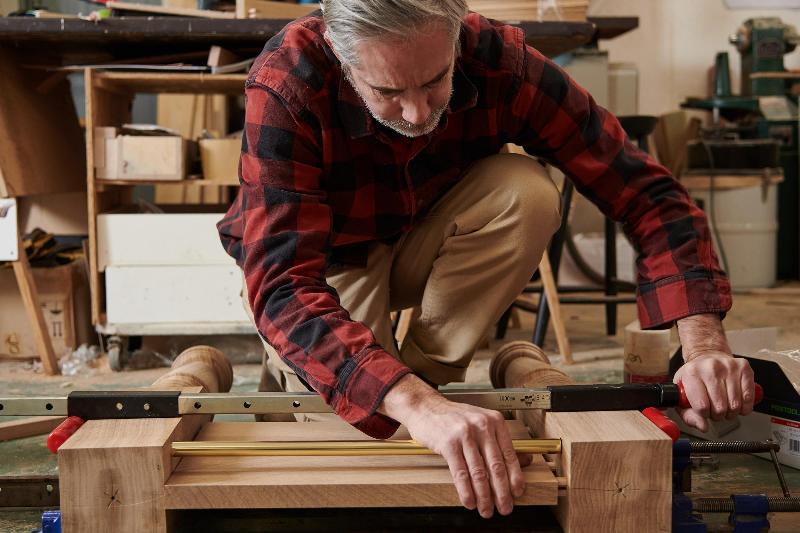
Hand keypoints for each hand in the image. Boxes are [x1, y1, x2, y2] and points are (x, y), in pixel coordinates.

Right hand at [380, 374, 527, 517]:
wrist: (425, 407)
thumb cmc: (454, 417)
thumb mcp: (481, 421)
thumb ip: (499, 441)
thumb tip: (524, 462)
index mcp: (495, 421)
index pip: (509, 454)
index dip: (515, 477)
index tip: (517, 492)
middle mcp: (482, 426)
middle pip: (496, 466)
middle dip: (502, 492)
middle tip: (505, 508)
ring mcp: (464, 434)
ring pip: (479, 472)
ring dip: (484, 496)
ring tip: (486, 510)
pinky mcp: (448, 443)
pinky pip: (460, 473)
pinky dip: (466, 491)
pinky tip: (469, 502)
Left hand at [675, 314, 755, 431]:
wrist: (708, 355)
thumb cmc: (695, 376)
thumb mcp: (683, 393)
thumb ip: (688, 414)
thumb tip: (703, 426)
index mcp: (691, 373)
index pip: (701, 406)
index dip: (703, 414)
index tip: (703, 410)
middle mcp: (710, 368)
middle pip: (720, 408)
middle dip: (717, 414)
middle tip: (715, 408)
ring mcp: (729, 367)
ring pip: (735, 405)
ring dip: (731, 412)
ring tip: (725, 405)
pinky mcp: (744, 368)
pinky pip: (749, 398)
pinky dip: (744, 407)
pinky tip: (737, 402)